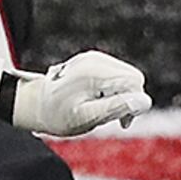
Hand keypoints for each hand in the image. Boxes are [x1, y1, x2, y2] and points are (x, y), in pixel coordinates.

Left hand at [13, 49, 150, 136]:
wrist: (36, 105)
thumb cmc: (59, 116)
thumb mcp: (87, 118)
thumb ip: (116, 108)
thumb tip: (144, 101)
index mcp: (93, 73)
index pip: (134, 82)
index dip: (134, 104)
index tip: (122, 122)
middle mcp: (94, 59)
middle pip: (134, 77)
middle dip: (130, 99)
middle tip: (115, 119)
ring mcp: (93, 57)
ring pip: (127, 76)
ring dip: (122, 95)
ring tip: (103, 109)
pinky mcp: (92, 59)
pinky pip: (117, 74)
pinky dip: (114, 89)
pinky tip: (99, 99)